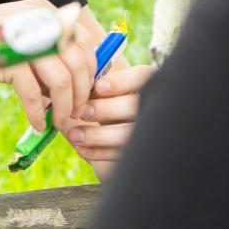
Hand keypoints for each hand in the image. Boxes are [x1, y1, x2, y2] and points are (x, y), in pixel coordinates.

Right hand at [0, 5, 100, 133]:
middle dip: (80, 95)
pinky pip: (33, 93)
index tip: (85, 94)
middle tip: (74, 116)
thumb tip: (80, 80)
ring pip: (61, 79)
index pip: (86, 41)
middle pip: (78, 62)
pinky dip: (39, 113)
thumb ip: (46, 50)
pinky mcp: (4, 56)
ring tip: (58, 123)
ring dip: (64, 108)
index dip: (91, 72)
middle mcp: (37, 16)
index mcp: (43, 10)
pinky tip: (37, 123)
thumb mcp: (18, 40)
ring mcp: (21, 35)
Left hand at [64, 62, 155, 179]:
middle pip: (135, 106)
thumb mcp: (106, 87)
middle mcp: (155, 108)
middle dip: (106, 109)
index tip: (98, 86)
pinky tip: (81, 148)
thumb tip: (73, 72)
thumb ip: (95, 78)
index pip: (143, 76)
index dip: (121, 81)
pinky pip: (119, 155)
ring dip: (97, 135)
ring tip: (73, 134)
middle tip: (82, 112)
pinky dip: (98, 152)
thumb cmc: (108, 102)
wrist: (117, 136)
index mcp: (148, 83)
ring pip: (127, 135)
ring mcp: (151, 134)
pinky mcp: (141, 155)